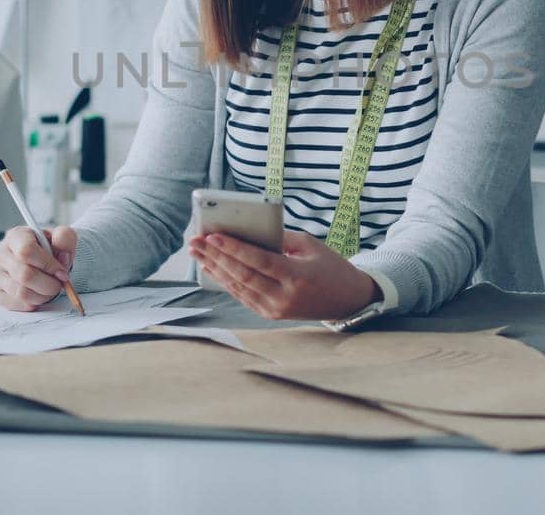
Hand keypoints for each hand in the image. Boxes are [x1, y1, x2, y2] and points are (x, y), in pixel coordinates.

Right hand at [0, 225, 78, 310]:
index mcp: (15, 236)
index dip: (48, 264)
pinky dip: (34, 303)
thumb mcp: (61, 236)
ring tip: (49, 289)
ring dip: (43, 295)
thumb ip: (65, 239)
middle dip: (49, 284)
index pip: (27, 251)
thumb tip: (63, 258)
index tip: (61, 271)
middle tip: (59, 283)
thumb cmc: (48, 248)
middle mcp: (1, 254)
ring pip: (22, 293)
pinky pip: (18, 304)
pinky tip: (39, 294)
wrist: (39, 260)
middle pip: (25, 275)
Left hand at [188, 229, 379, 320]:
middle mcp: (284, 298)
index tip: (213, 236)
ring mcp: (276, 310)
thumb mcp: (311, 246)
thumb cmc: (331, 267)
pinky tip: (211, 269)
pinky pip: (243, 296)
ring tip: (197, 253)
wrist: (348, 300)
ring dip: (215, 269)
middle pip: (242, 275)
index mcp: (297, 277)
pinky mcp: (271, 314)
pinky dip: (225, 281)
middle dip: (216, 257)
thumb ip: (280, 239)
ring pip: (238, 288)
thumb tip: (249, 231)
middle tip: (196, 241)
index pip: (259, 262)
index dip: (234, 249)